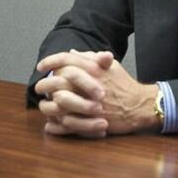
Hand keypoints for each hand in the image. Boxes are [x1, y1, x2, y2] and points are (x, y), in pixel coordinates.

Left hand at [34, 50, 159, 136]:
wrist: (139, 106)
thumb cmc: (124, 85)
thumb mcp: (111, 66)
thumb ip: (91, 58)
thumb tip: (72, 52)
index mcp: (94, 69)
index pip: (66, 61)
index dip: (50, 61)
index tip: (40, 66)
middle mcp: (89, 86)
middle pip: (57, 82)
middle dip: (44, 84)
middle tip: (38, 87)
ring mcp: (88, 105)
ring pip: (57, 105)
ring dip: (47, 105)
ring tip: (43, 104)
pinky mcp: (90, 122)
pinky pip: (65, 125)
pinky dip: (55, 125)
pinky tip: (50, 122)